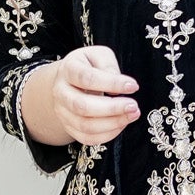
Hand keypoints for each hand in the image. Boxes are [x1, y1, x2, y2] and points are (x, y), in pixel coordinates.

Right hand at [19, 45, 139, 147]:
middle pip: (82, 106)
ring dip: (113, 124)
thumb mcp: (99, 56)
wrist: (70, 81)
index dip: (112, 84)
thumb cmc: (89, 66)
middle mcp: (60, 92)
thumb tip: (121, 84)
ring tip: (132, 115)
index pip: (87, 78)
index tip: (133, 86)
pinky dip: (107, 135)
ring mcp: (62, 112)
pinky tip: (121, 124)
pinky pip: (87, 138)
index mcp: (68, 69)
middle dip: (112, 109)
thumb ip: (109, 66)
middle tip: (133, 106)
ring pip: (85, 126)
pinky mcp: (69, 127)